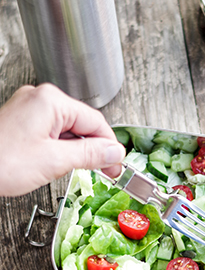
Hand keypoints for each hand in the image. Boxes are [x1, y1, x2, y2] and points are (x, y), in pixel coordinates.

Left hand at [0, 84, 125, 195]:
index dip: (109, 146)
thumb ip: (90, 154)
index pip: (95, 121)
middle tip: (106, 170)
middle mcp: (40, 99)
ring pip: (68, 128)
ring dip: (78, 149)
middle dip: (94, 148)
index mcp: (50, 101)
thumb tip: (114, 152)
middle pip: (82, 122)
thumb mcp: (53, 161)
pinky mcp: (22, 120)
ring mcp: (30, 108)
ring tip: (82, 169)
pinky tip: (62, 162)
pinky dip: (61, 147)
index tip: (117, 164)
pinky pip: (52, 131)